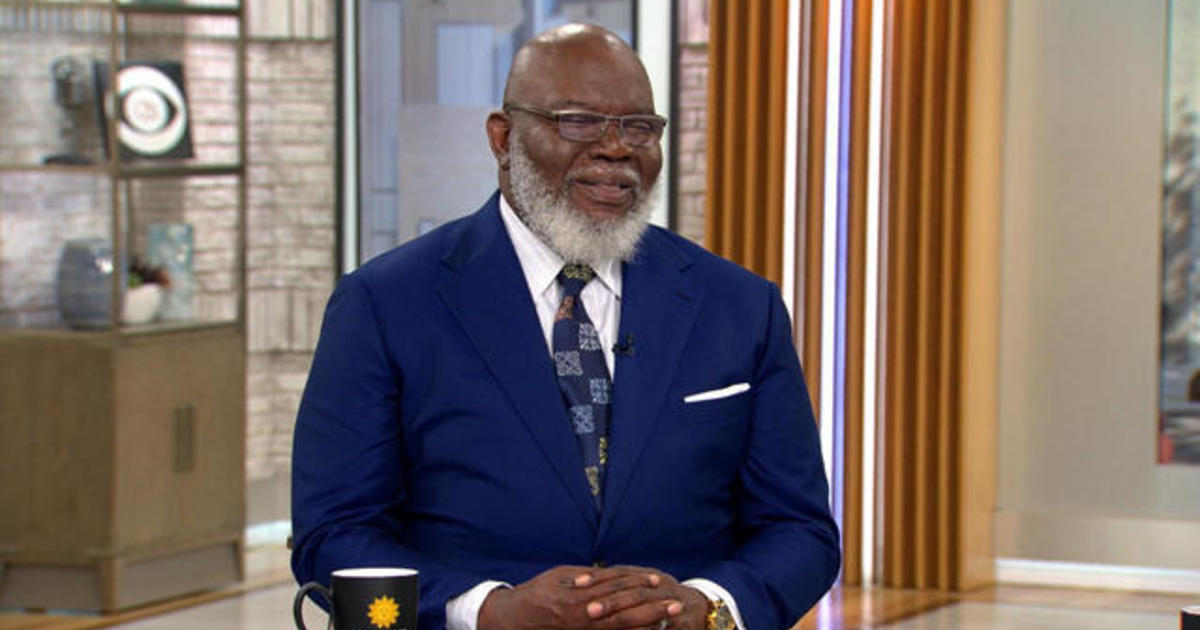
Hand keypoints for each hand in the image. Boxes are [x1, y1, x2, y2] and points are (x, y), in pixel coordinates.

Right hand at [477, 565, 697, 629]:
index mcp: (579, 596)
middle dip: (652, 608)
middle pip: (624, 612)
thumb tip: (612, 573)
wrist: (514, 620)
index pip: (615, 587)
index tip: (658, 581)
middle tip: (676, 603)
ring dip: (646, 624)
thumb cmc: (538, 593)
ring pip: (620, 629)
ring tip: (668, 620)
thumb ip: (588, 577)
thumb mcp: (561, 576)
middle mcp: (583, 616)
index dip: (639, 583)